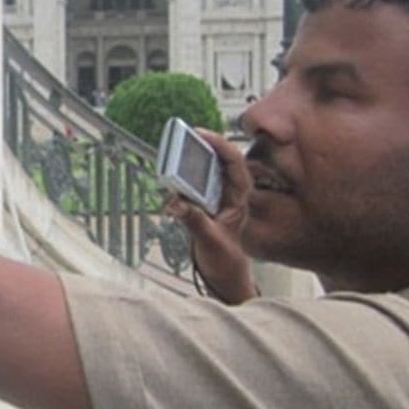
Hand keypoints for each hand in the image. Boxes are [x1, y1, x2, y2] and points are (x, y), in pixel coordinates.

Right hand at [164, 128, 257, 303]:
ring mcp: (214, 196)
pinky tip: (168, 177)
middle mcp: (229, 192)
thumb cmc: (227, 260)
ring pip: (203, 169)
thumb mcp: (211, 241)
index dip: (219, 144)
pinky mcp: (199, 203)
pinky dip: (178, 179)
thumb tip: (176, 203)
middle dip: (201, 145)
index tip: (201, 134)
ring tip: (172, 152)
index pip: (234, 162)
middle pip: (218, 159)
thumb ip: (194, 221)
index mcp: (240, 197)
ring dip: (188, 160)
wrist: (224, 275)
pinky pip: (189, 184)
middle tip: (182, 136)